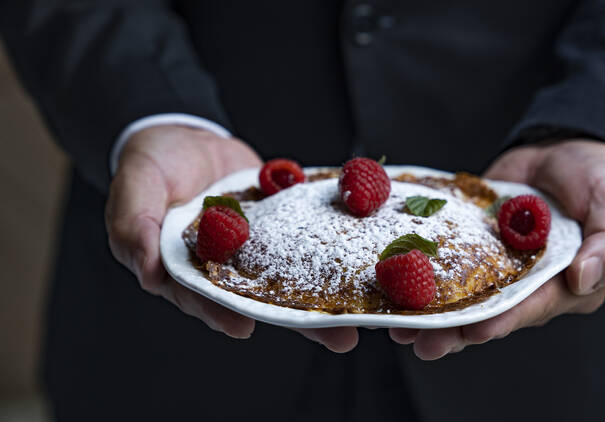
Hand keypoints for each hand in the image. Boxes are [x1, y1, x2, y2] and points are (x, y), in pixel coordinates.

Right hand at [105, 125, 357, 351]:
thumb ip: (136, 227)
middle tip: (336, 337)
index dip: (220, 312)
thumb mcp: (136, 187)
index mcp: (185, 269)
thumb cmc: (152, 163)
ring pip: (290, 278)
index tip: (243, 326)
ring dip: (323, 298)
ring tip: (358, 317)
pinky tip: (359, 264)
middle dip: (295, 319)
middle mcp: (225, 267)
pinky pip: (305, 242)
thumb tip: (149, 274)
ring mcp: (256, 248)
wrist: (186, 136)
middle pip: (259, 300)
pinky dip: (331, 254)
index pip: (203, 297)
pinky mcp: (280, 228)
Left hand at [389, 140, 604, 359]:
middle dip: (457, 329)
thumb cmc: (602, 181)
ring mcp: (497, 264)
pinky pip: (449, 260)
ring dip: (434, 311)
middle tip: (424, 342)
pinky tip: (396, 285)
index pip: (533, 308)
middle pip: (490, 311)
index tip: (475, 331)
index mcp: (567, 285)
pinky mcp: (474, 243)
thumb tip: (584, 278)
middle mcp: (528, 283)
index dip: (504, 320)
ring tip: (400, 326)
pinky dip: (423, 272)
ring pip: (463, 294)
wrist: (564, 146)